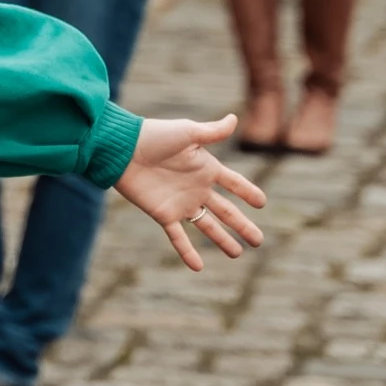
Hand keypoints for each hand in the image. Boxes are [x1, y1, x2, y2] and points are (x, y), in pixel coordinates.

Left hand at [114, 114, 266, 269]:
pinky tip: (198, 267)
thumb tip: (234, 119)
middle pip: (226, 211)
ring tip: (237, 253)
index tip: (262, 203)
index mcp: (206, 168)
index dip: (248, 192)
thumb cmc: (155, 136)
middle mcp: (197, 188)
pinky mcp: (163, 214)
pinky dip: (187, 252)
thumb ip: (212, 132)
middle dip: (242, 225)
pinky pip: (178, 237)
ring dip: (222, 240)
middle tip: (258, 240)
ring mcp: (181, 203)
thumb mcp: (187, 132)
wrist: (123, 149)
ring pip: (207, 226)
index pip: (234, 183)